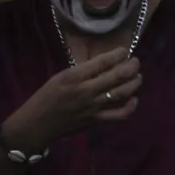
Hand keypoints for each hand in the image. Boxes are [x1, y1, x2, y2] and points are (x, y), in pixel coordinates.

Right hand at [3, 52, 140, 152]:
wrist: (37, 124)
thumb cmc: (46, 97)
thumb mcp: (61, 76)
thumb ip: (82, 70)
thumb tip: (105, 62)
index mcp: (75, 76)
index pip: (103, 62)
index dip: (118, 54)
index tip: (124, 51)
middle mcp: (86, 90)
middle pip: (118, 76)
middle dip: (132, 66)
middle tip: (136, 62)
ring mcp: (93, 107)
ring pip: (122, 93)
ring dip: (134, 83)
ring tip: (138, 76)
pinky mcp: (96, 121)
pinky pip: (119, 115)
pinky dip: (130, 107)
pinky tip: (134, 99)